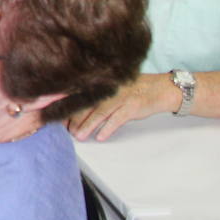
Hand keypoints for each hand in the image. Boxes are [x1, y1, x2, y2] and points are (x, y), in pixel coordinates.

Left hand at [66, 74, 180, 140]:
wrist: (161, 89)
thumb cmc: (134, 90)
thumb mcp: (114, 89)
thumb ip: (97, 98)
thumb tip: (77, 112)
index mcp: (102, 83)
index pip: (80, 95)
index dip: (68, 106)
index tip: (58, 118)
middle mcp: (109, 88)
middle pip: (87, 104)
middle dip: (75, 118)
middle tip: (67, 130)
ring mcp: (121, 96)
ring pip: (100, 112)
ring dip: (88, 125)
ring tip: (79, 136)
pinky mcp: (133, 105)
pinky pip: (117, 118)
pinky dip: (108, 128)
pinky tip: (100, 136)